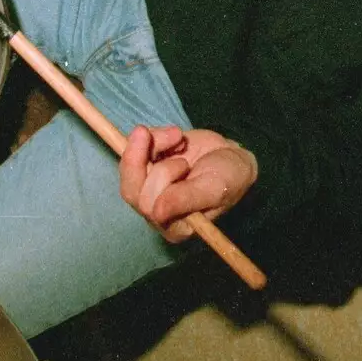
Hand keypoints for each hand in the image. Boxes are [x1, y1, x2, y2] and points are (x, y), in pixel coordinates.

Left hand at [118, 125, 257, 241]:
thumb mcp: (214, 189)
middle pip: (132, 188)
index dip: (158, 182)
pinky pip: (134, 145)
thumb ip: (186, 199)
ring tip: (179, 137)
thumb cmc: (229, 179)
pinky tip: (177, 137)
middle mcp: (154, 209)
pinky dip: (155, 135)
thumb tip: (157, 212)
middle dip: (160, 163)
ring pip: (130, 164)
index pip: (147, 206)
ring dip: (155, 143)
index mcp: (171, 224)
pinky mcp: (144, 162)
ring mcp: (147, 185)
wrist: (231, 155)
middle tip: (182, 148)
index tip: (182, 162)